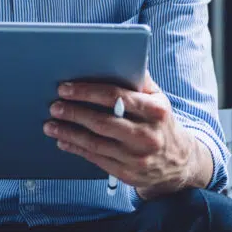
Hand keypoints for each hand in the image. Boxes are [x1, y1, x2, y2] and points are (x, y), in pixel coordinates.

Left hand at [43, 73, 212, 199]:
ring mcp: (137, 157)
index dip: (87, 92)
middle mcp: (147, 135)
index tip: (66, 88)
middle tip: (55, 106)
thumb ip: (140, 80)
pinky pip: (96, 159)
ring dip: (69, 133)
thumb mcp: (159, 100)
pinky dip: (76, 148)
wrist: (180, 162)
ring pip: (95, 143)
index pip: (116, 97)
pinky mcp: (128, 174)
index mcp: (156, 111)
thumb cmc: (162, 123)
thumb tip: (117, 57)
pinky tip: (63, 140)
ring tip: (50, 124)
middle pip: (102, 122)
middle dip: (74, 112)